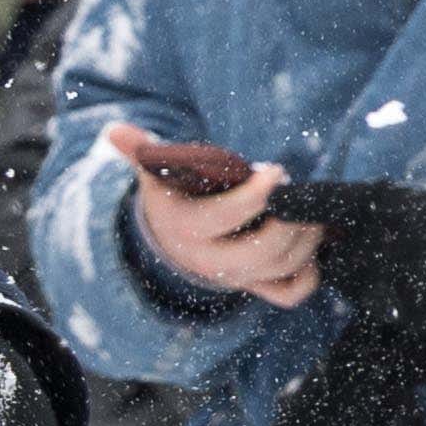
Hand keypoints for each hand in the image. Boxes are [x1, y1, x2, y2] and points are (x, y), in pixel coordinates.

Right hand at [113, 121, 317, 304]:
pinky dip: (308, 273)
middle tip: (298, 192)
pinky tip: (310, 243)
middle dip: (287, 222)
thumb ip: (141, 152)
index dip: (256, 196)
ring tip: (310, 208)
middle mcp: (210, 262)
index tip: (275, 172)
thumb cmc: (176, 195)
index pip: (225, 218)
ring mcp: (236, 278)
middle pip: (259, 252)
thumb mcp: (156, 175)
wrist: (175, 238)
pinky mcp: (257, 287)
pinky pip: (291, 293)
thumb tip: (115, 132)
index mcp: (186, 230)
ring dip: (305, 239)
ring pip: (280, 269)